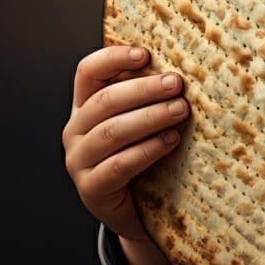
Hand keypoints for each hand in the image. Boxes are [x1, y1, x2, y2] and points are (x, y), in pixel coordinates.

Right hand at [62, 45, 189, 264]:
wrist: (136, 211)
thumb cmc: (143, 153)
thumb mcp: (141, 120)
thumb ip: (150, 95)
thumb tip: (188, 65)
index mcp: (84, 106)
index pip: (88, 72)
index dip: (113, 58)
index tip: (145, 53)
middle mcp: (75, 131)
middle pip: (105, 101)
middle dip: (144, 89)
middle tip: (176, 83)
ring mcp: (79, 161)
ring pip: (112, 133)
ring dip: (150, 117)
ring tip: (181, 110)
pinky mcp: (91, 189)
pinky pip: (119, 166)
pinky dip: (147, 150)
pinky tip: (171, 140)